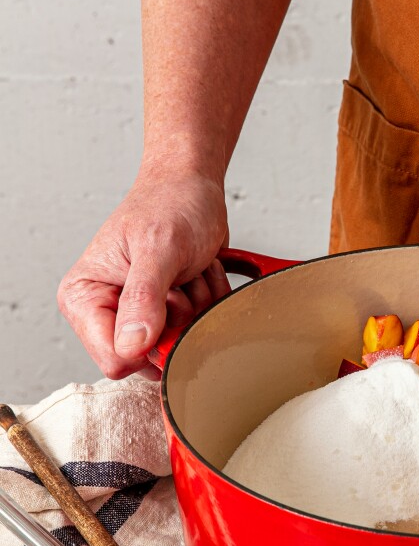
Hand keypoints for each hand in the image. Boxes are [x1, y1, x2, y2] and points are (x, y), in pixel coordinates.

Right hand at [58, 170, 230, 378]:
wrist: (191, 186)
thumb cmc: (170, 204)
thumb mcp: (158, 247)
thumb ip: (143, 298)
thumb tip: (131, 346)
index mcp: (83, 297)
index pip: (114, 359)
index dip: (149, 344)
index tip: (167, 304)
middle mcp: (104, 311)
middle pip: (149, 358)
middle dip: (177, 321)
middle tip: (178, 281)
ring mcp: (136, 315)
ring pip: (177, 345)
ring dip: (196, 308)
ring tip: (187, 272)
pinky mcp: (164, 314)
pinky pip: (196, 331)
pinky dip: (207, 304)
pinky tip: (195, 275)